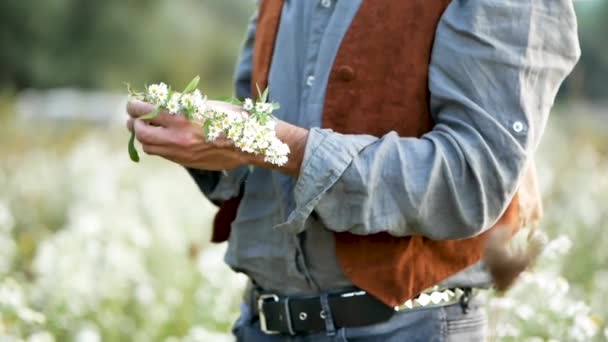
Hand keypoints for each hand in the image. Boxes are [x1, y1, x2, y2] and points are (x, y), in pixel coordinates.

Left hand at [126, 100, 246, 169]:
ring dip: (143, 135)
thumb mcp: (206, 104)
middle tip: (136, 116)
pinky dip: (156, 145)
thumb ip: (181, 103)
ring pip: (146, 145)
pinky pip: (160, 153)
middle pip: (140, 129)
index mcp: (182, 114)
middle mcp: (177, 134)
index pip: (145, 109)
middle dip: (135, 121)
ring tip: (147, 128)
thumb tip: (158, 102)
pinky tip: (162, 138)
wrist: (249, 143)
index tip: (136, 102)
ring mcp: (180, 150)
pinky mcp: (184, 161)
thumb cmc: (231, 118)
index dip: (136, 105)